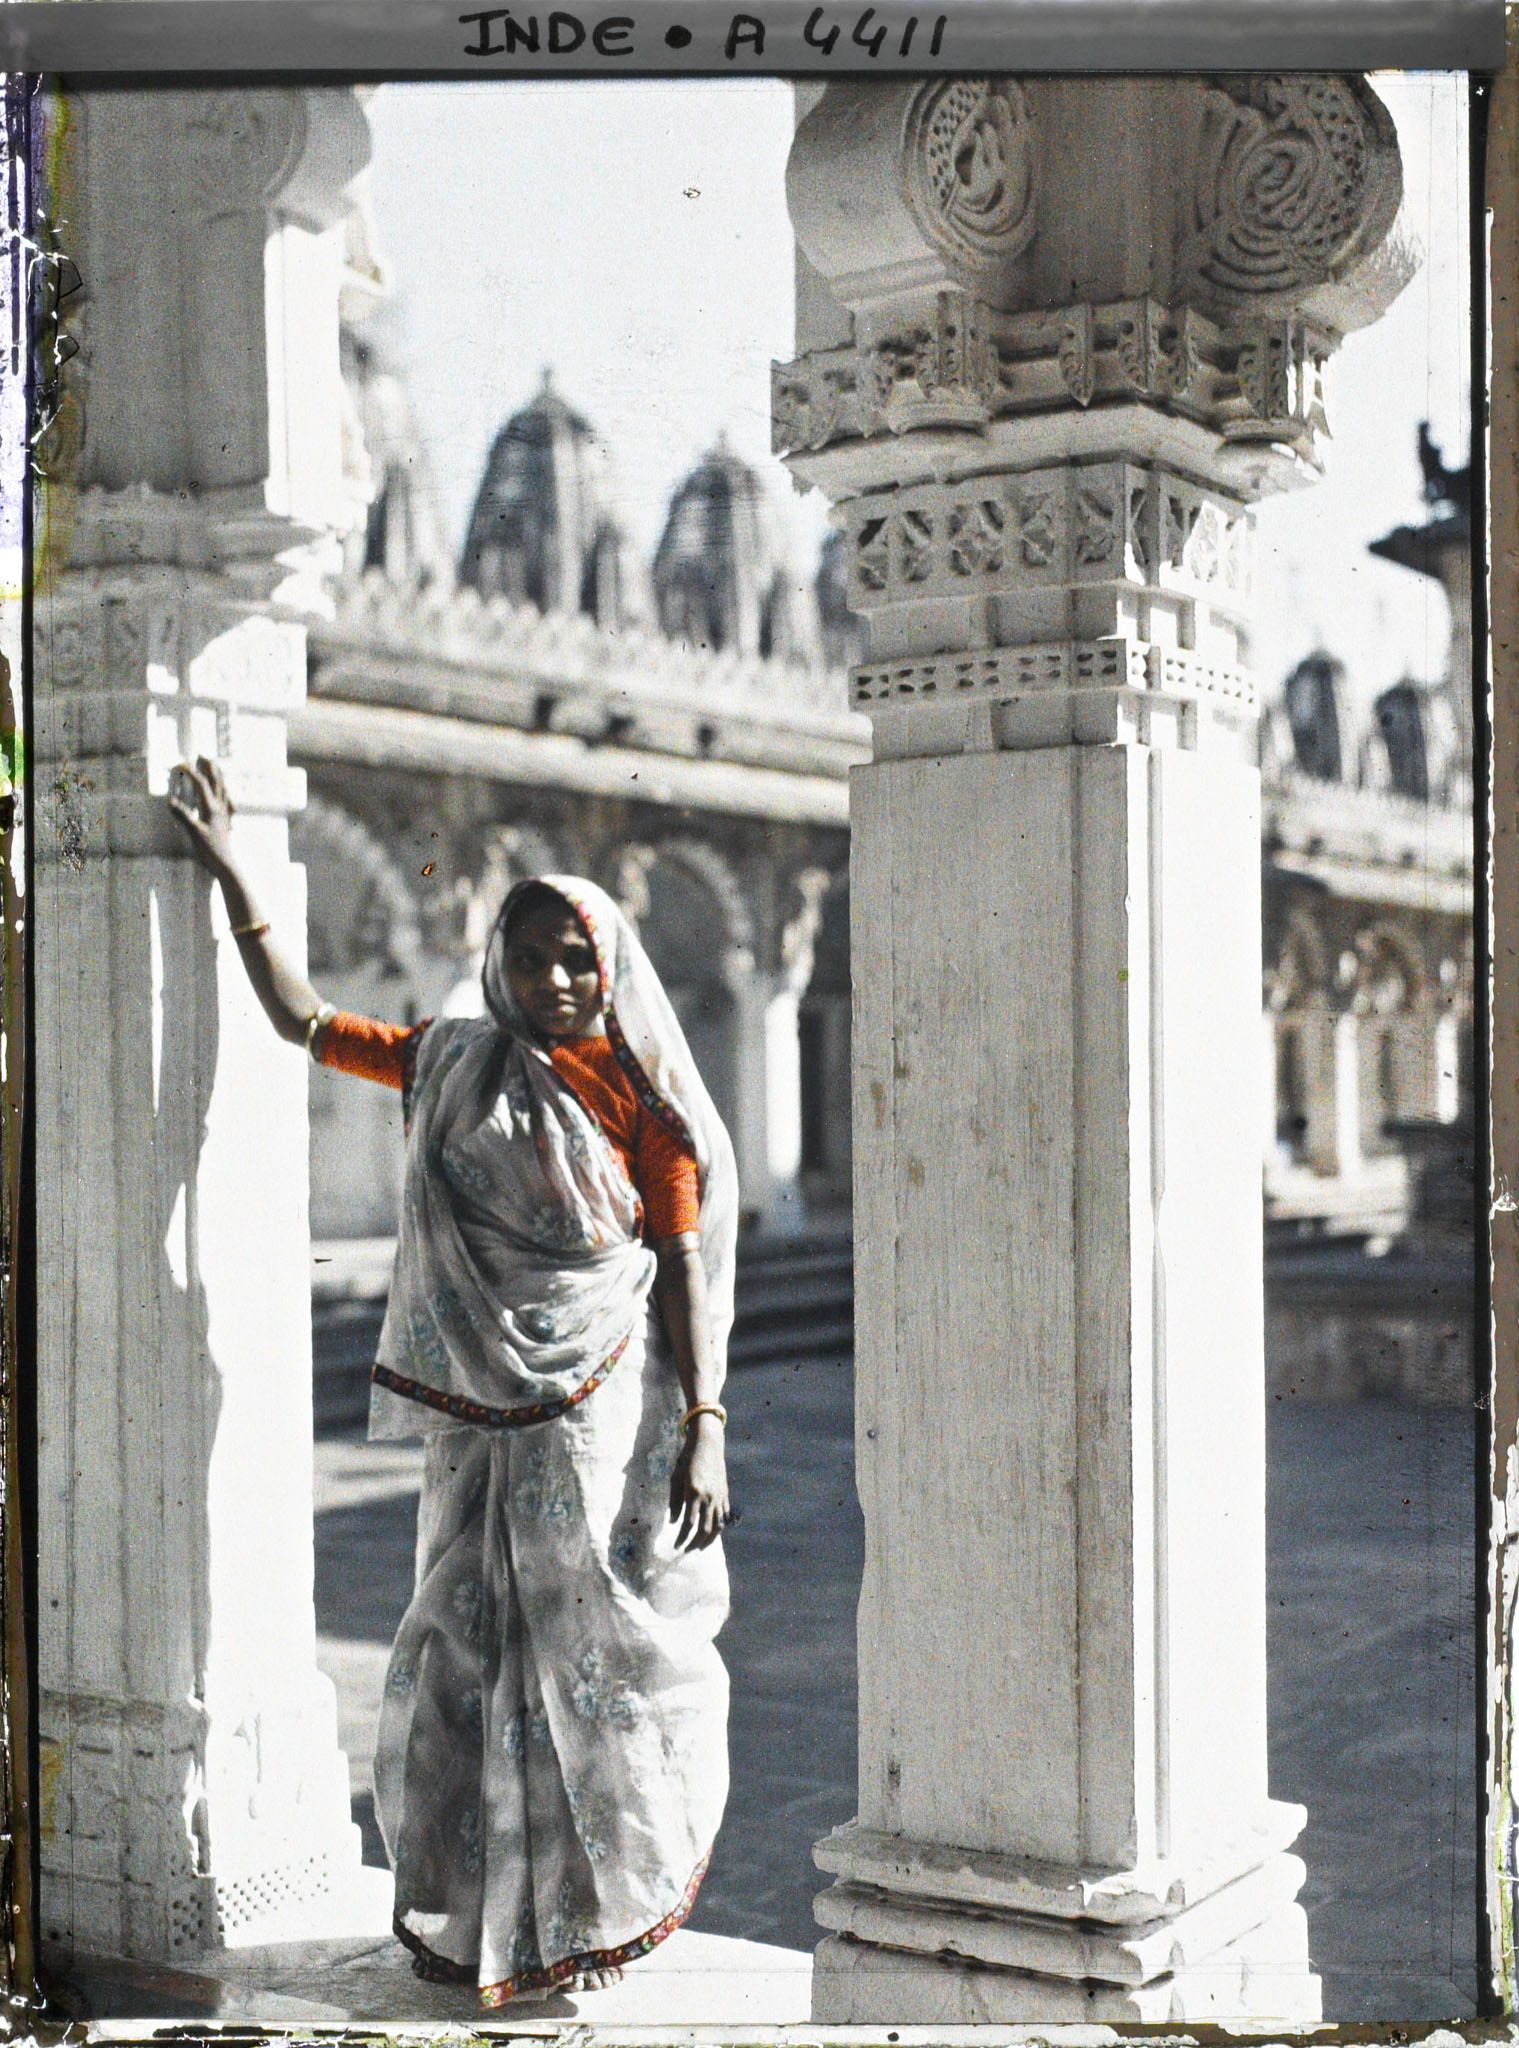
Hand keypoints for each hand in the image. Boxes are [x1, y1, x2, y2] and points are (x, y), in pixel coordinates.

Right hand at [167, 756, 236, 878]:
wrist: (225, 864)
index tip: (180, 763)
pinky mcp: (227, 821)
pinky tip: (225, 795)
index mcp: (212, 808)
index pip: (201, 784)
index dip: (191, 772)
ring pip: (223, 789)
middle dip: (209, 767)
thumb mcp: (193, 832)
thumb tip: (170, 801)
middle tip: (203, 755)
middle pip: (216, 782)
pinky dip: (224, 793)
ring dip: (218, 776)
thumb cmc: (209, 850)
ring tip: (215, 767)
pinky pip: (227, 802)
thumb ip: (183, 816)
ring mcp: (225, 814)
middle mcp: (220, 807)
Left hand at [669, 1417, 729, 1550]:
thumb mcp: (676, 1477)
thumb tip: (674, 1521)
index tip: (676, 1546)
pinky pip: (724, 1515)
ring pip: (717, 1525)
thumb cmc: (687, 1457)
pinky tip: (713, 1532)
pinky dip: (719, 1526)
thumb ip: (674, 1500)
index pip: (688, 1523)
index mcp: (693, 1492)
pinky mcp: (725, 1493)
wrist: (708, 1442)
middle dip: (695, 1543)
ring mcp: (719, 1496)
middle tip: (687, 1550)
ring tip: (701, 1547)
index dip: (682, 1537)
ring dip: (709, 1539)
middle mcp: (708, 1497)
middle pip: (704, 1529)